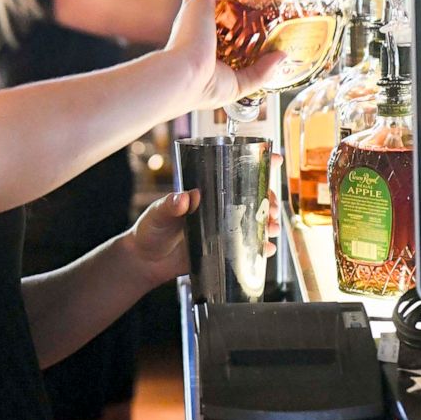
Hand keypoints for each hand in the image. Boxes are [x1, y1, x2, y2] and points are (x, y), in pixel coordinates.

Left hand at [127, 155, 283, 285]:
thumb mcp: (158, 213)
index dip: (257, 165)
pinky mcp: (224, 252)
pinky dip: (261, 248)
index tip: (274, 158)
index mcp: (206, 193)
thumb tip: (184, 197)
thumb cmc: (151, 230)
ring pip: (255, 223)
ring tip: (273, 226)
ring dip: (270, 223)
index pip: (234, 174)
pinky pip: (248, 249)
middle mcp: (218, 210)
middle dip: (270, 198)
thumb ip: (170, 205)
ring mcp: (223, 230)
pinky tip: (267, 248)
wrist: (146, 261)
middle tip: (273, 204)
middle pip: (253, 198)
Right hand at [164, 0, 284, 109]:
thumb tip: (281, 57)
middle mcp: (191, 26)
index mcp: (195, 45)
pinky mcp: (200, 2)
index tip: (246, 20)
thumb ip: (260, 72)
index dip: (224, 20)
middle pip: (203, 0)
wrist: (183, 80)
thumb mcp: (237, 83)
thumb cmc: (201, 88)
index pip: (207, 25)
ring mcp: (194, 12)